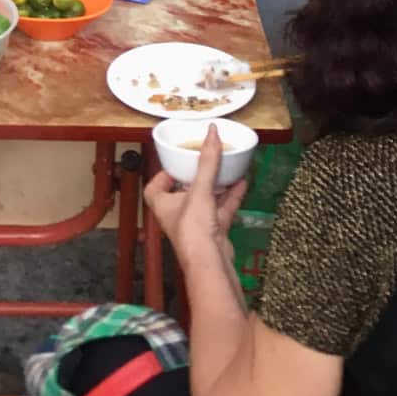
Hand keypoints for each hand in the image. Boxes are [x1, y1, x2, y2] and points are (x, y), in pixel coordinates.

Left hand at [144, 126, 248, 266]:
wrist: (211, 264)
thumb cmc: (194, 228)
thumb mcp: (199, 189)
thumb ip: (207, 161)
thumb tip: (211, 131)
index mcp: (163, 204)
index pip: (155, 187)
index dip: (163, 174)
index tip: (176, 162)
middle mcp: (177, 214)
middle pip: (184, 191)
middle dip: (196, 176)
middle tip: (206, 160)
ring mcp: (197, 225)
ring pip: (206, 200)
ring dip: (216, 184)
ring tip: (227, 167)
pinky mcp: (214, 232)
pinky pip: (222, 209)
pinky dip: (231, 196)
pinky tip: (242, 182)